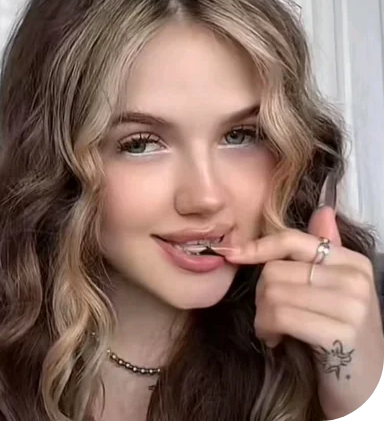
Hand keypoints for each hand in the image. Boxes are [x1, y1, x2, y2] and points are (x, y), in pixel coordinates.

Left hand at [219, 206, 383, 418]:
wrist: (367, 390)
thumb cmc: (339, 336)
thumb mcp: (334, 291)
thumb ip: (324, 251)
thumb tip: (322, 210)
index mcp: (352, 262)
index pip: (292, 240)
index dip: (258, 247)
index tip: (233, 255)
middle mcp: (355, 278)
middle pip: (275, 270)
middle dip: (261, 295)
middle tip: (270, 315)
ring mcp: (351, 306)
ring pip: (273, 293)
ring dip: (262, 316)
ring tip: (274, 329)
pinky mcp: (340, 334)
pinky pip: (280, 317)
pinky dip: (268, 330)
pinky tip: (276, 340)